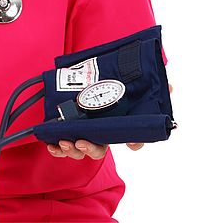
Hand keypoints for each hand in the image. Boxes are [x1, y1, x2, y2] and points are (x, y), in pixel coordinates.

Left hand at [46, 83, 172, 157]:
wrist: (92, 72)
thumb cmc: (117, 82)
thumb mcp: (137, 80)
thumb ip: (154, 84)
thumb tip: (170, 88)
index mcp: (118, 123)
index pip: (131, 139)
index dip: (134, 143)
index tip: (131, 145)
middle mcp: (101, 130)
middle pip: (98, 150)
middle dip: (90, 149)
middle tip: (83, 141)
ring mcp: (83, 130)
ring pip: (78, 149)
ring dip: (71, 149)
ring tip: (66, 141)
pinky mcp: (66, 126)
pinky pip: (61, 144)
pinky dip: (56, 148)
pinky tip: (52, 143)